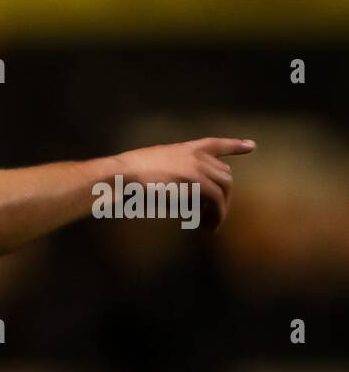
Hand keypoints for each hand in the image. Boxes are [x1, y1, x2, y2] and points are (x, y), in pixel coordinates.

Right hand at [113, 137, 255, 228]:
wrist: (120, 176)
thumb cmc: (126, 178)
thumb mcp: (151, 171)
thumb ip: (171, 179)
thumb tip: (183, 201)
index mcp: (183, 149)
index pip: (215, 144)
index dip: (234, 145)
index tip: (251, 146)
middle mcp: (195, 155)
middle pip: (225, 175)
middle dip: (224, 196)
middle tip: (215, 216)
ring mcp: (197, 167)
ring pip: (224, 188)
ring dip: (221, 209)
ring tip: (212, 226)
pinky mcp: (196, 182)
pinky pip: (216, 200)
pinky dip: (216, 215)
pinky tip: (208, 227)